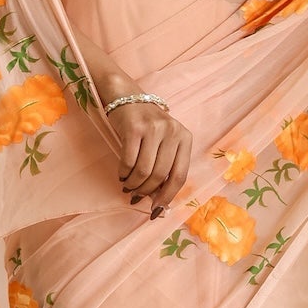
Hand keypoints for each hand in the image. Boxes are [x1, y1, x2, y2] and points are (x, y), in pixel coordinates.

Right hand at [109, 98, 192, 216]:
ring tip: (128, 186)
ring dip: (133, 184)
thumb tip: (159, 203)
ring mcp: (153, 128)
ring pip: (144, 170)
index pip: (180, 175)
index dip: (168, 196)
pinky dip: (123, 173)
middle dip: (146, 191)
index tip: (156, 210)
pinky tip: (122, 174)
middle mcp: (172, 132)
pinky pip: (128, 161)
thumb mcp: (163, 142)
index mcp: (185, 138)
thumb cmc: (147, 127)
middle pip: (160, 175)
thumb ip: (165, 167)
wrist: (127, 97)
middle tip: (136, 195)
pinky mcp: (134, 127)